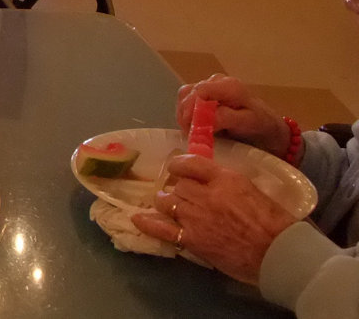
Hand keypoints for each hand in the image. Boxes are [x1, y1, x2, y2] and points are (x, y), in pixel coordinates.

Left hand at [131, 154, 295, 284]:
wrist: (281, 254)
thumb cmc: (277, 224)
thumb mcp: (254, 191)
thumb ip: (231, 184)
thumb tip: (217, 183)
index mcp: (225, 178)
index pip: (191, 163)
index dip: (180, 166)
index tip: (177, 170)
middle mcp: (206, 194)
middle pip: (179, 185)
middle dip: (179, 190)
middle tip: (183, 197)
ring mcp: (196, 217)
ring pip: (168, 201)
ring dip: (167, 203)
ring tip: (169, 206)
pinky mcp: (193, 239)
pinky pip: (162, 228)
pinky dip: (148, 223)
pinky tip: (137, 218)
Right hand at [175, 74, 289, 158]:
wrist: (269, 131)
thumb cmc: (262, 127)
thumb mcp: (249, 123)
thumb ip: (227, 117)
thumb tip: (205, 118)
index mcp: (229, 85)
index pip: (199, 92)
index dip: (192, 111)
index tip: (193, 130)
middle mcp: (217, 81)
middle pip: (188, 94)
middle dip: (186, 116)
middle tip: (192, 136)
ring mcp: (209, 86)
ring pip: (184, 97)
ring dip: (184, 116)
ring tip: (194, 132)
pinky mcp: (203, 94)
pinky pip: (185, 101)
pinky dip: (185, 115)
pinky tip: (194, 127)